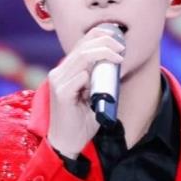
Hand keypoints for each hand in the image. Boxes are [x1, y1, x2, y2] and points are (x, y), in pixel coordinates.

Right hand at [47, 26, 124, 158]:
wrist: (66, 144)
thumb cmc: (80, 121)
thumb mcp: (92, 96)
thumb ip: (98, 80)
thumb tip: (115, 64)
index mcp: (64, 71)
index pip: (80, 45)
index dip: (98, 36)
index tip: (117, 38)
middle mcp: (58, 73)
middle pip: (82, 47)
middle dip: (105, 43)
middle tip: (122, 48)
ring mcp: (58, 83)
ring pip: (82, 58)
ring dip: (103, 54)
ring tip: (119, 57)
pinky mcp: (61, 94)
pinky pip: (79, 77)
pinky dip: (92, 75)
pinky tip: (101, 79)